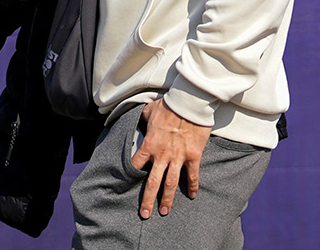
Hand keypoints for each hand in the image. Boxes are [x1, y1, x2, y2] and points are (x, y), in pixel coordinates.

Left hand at [129, 97, 210, 217]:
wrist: (190, 103)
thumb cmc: (168, 106)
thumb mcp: (149, 110)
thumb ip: (142, 119)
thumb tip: (138, 120)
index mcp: (149, 144)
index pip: (136, 164)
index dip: (130, 175)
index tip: (126, 186)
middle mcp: (162, 154)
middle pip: (153, 182)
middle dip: (148, 200)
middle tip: (145, 214)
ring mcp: (178, 157)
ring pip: (171, 184)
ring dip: (167, 199)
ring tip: (165, 211)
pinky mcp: (193, 156)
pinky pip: (193, 175)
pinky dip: (192, 186)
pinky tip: (192, 196)